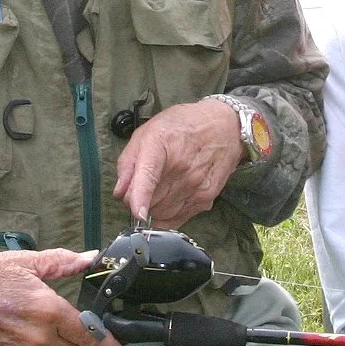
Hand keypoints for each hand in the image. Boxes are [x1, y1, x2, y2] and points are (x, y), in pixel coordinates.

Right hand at [0, 248, 124, 345]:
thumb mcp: (25, 262)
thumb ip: (62, 263)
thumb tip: (90, 259)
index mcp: (47, 310)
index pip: (87, 336)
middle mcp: (36, 337)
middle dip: (75, 345)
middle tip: (66, 328)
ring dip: (48, 344)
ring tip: (27, 320)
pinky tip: (12, 328)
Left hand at [114, 98, 244, 227]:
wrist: (224, 127)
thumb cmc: (183, 126)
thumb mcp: (147, 133)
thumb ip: (128, 162)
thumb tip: (120, 192)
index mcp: (162, 146)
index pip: (149, 176)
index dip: (141, 197)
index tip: (138, 213)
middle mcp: (181, 168)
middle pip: (149, 201)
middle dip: (138, 199)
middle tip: (143, 183)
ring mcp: (196, 185)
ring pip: (162, 213)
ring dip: (153, 207)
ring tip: (160, 186)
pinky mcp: (206, 198)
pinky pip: (178, 219)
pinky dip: (167, 215)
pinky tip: (169, 198)